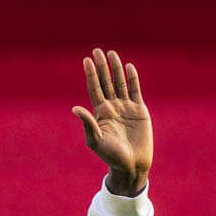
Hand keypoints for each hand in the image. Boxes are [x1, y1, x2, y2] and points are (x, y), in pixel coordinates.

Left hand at [72, 48, 151, 196]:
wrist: (132, 164)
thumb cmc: (111, 156)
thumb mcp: (96, 141)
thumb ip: (88, 124)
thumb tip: (75, 108)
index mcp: (100, 113)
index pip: (94, 88)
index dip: (90, 74)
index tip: (86, 60)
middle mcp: (112, 107)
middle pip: (106, 82)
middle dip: (101, 67)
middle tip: (97, 51)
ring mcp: (126, 107)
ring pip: (120, 83)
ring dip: (116, 69)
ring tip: (111, 53)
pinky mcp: (140, 110)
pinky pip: (135, 90)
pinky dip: (133, 78)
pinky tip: (129, 67)